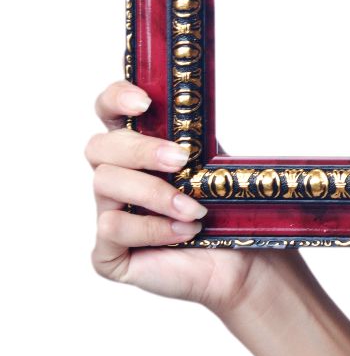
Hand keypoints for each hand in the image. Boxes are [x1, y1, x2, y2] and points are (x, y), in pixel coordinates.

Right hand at [87, 80, 287, 314]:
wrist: (244, 260)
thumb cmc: (227, 209)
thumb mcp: (213, 164)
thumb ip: (192, 135)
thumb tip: (188, 96)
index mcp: (139, 150)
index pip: (108, 111)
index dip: (116, 99)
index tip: (144, 101)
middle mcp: (117, 180)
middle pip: (99, 147)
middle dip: (141, 150)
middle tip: (181, 160)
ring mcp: (108, 215)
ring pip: (105, 185)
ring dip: (155, 194)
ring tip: (194, 208)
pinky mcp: (107, 253)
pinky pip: (111, 229)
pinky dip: (152, 228)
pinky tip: (183, 231)